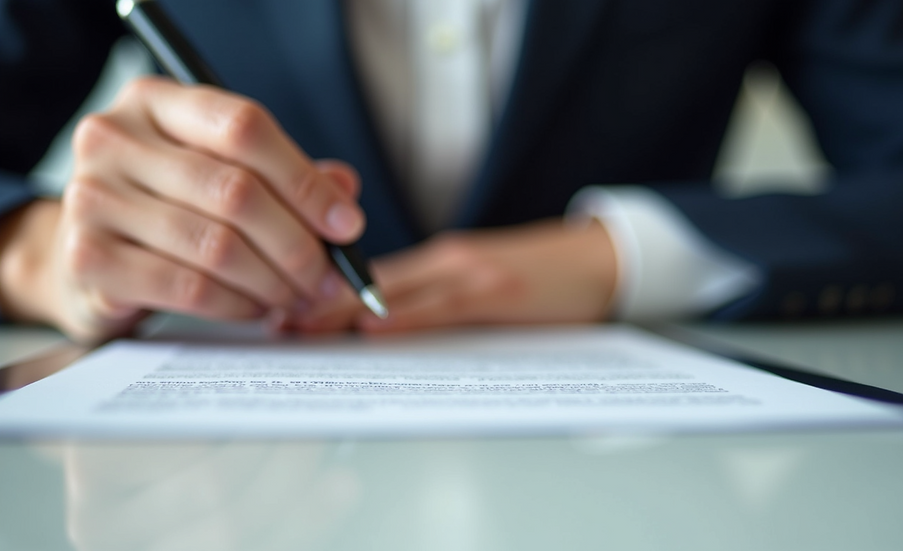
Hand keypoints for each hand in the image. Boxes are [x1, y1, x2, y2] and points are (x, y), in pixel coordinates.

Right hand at [0, 77, 363, 342]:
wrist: (90, 257)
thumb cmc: (171, 208)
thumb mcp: (226, 175)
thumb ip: (284, 177)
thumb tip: (345, 191)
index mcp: (155, 101)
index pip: (245, 127)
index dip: (306, 181)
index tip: (348, 225)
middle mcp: (113, 138)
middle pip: (236, 191)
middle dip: (299, 245)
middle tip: (330, 280)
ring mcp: (91, 197)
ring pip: (217, 245)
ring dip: (275, 282)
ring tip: (300, 298)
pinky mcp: (87, 258)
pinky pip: (188, 287)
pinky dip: (238, 304)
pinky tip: (257, 309)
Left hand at [290, 218, 618, 333]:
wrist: (603, 261)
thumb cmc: (543, 280)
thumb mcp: (484, 287)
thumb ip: (437, 302)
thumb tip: (380, 330)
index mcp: (440, 263)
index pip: (370, 279)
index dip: (321, 295)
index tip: (280, 311)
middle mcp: (447, 261)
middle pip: (370, 283)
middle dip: (317, 304)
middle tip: (273, 324)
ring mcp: (471, 272)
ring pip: (396, 291)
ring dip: (343, 310)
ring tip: (300, 329)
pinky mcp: (498, 288)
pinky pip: (442, 305)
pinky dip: (404, 317)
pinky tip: (371, 327)